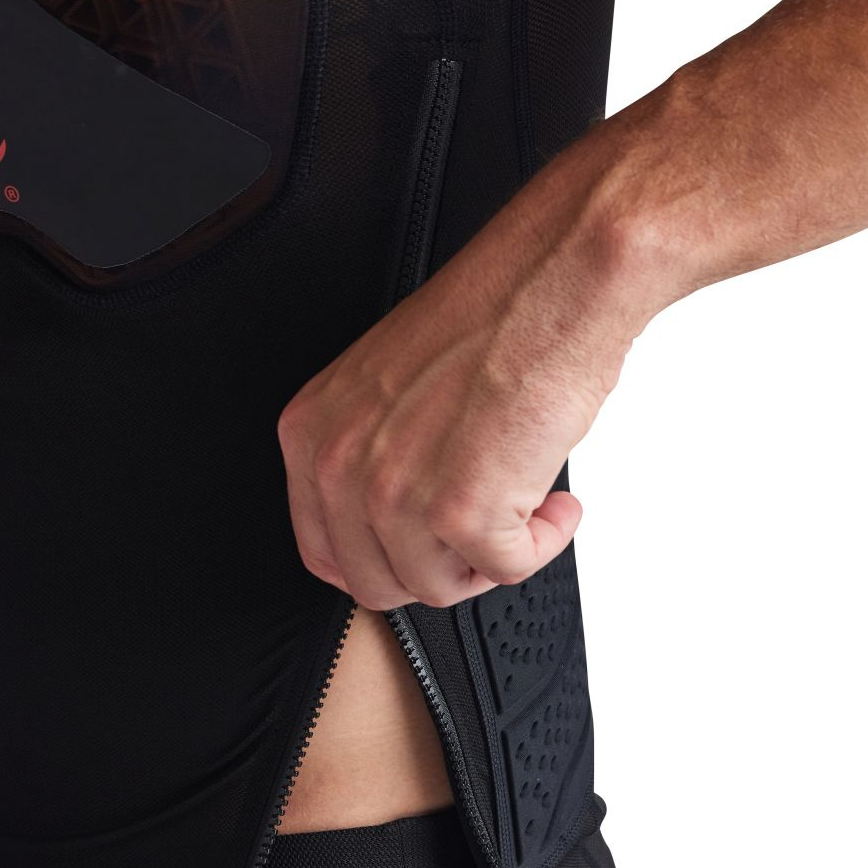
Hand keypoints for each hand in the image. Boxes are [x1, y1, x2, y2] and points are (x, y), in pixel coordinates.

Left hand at [277, 172, 635, 610]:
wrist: (555, 281)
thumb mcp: (388, 387)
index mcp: (313, 432)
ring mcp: (396, 493)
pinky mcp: (461, 512)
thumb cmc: (493, 316)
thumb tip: (396, 522)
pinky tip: (554, 504)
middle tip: (482, 534)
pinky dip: (543, 544)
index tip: (424, 550)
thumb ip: (372, 455)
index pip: (323, 551)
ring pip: (437, 586)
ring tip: (524, 508)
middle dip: (439, 567)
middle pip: (377, 581)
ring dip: (491, 557)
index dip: (384, 562)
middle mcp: (342, 465)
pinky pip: (504, 570)